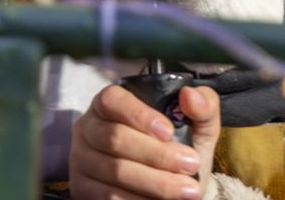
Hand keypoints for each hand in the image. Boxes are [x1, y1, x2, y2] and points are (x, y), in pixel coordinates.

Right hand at [69, 83, 220, 199]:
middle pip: (115, 138)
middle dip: (157, 154)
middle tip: (190, 164)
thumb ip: (202, 106)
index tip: (169, 131)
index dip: (139, 114)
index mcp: (109, 103)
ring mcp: (82, 160)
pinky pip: (108, 197)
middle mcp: (89, 128)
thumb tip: (190, 95)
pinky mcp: (82, 189)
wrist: (168, 189)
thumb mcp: (196, 127)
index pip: (113, 100)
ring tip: (187, 189)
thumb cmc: (177, 149)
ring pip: (115, 171)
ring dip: (155, 183)